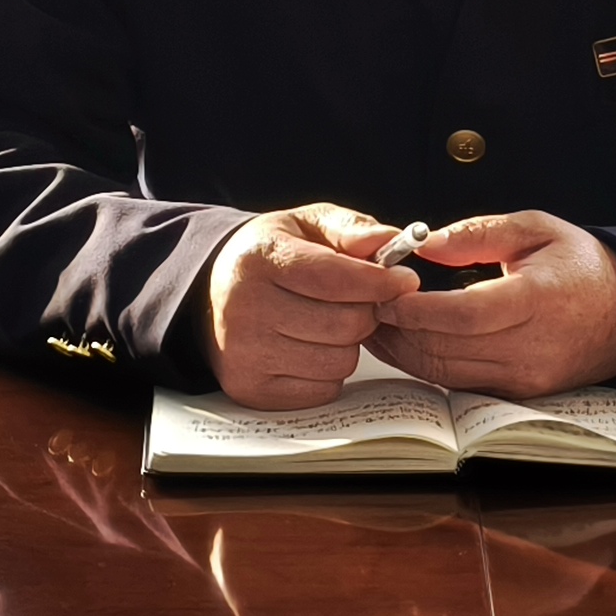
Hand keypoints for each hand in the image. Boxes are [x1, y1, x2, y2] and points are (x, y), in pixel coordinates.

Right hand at [203, 204, 417, 408]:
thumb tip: (390, 240)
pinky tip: (309, 349)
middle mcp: (245, 308)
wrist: (211, 296)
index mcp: (260, 259)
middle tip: (357, 301)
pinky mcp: (252, 389)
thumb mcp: (304, 226)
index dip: (380, 281)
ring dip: (347, 344)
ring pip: (340, 361)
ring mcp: (246, 354)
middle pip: (346, 324)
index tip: (404, 279)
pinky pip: (324, 389)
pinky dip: (328, 372)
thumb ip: (350, 228)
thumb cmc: (270, 258)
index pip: (336, 277)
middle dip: (365, 311)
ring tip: (325, 323)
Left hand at [367, 211, 615, 398]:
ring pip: (445, 374)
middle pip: (445, 350)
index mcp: (538, 300)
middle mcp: (531, 348)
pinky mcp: (519, 394)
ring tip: (374, 324)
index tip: (382, 291)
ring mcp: (525, 378)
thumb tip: (425, 243)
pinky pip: (459, 384)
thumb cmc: (581, 266)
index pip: (463, 315)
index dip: (415, 308)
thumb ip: (479, 232)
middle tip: (363, 305)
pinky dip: (426, 365)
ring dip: (403, 353)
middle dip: (396, 331)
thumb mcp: (538, 227)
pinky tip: (406, 343)